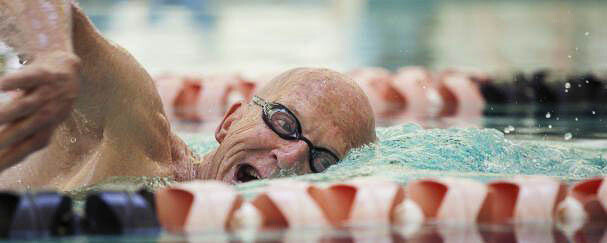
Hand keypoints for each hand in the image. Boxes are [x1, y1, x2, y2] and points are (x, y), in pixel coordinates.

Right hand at [0, 51, 79, 170]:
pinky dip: (16, 82)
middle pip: (26, 129)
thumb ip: (24, 137)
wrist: (66, 66)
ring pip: (25, 105)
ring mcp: (47, 93)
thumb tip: (4, 159)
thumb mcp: (42, 121)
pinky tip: (0, 87)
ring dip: (6, 113)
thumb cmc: (48, 100)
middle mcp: (50, 112)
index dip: (9, 159)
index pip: (27, 148)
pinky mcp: (44, 73)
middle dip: (4, 140)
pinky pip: (30, 78)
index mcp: (48, 128)